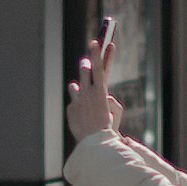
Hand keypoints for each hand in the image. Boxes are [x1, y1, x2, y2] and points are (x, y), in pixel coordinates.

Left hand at [66, 20, 121, 141]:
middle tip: (86, 62)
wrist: (94, 144)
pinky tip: (82, 120)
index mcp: (101, 92)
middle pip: (85, 71)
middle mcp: (88, 93)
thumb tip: (102, 97)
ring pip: (75, 86)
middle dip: (86, 65)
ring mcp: (77, 100)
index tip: (97, 41)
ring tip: (81, 92)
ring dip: (79, 88)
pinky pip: (75, 105)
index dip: (99, 53)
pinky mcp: (70, 108)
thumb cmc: (109, 129)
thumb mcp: (115, 113)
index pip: (100, 68)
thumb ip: (109, 101)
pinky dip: (78, 110)